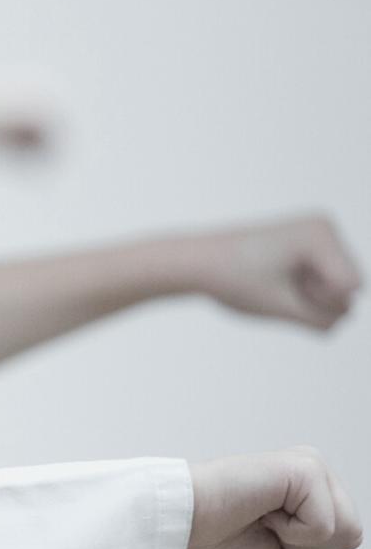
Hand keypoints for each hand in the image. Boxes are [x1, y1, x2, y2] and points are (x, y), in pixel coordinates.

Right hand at [187, 448, 360, 548]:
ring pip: (347, 531)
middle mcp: (314, 470)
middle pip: (352, 535)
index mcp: (309, 487)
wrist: (179, 518)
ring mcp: (311, 465)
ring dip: (300, 541)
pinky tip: (262, 512)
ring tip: (263, 518)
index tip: (262, 531)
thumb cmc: (214, 532)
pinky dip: (293, 533)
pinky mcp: (305, 469)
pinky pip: (326, 526)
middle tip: (263, 527)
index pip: (344, 538)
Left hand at [195, 214, 361, 330]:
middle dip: (313, 300)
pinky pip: (322, 285)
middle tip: (274, 288)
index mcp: (321, 234)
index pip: (351, 289)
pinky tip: (275, 282)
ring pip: (335, 291)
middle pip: (347, 290)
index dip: (319, 302)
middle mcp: (324, 229)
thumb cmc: (233, 279)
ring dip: (306, 298)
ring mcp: (317, 238)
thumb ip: (321, 320)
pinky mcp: (307, 250)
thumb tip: (343, 320)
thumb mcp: (280, 307)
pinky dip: (301, 292)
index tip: (285, 289)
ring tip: (272, 284)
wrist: (197, 261)